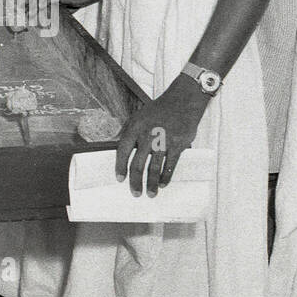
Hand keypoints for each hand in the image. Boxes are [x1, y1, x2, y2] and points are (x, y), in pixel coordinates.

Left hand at [115, 78, 209, 195]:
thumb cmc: (158, 110)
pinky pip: (170, 165)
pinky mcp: (178, 145)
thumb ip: (127, 131)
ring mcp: (163, 141)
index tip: (119, 179)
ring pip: (155, 168)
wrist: (182, 102)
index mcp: (135, 127)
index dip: (120, 166)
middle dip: (135, 181)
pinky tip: (163, 184)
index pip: (123, 150)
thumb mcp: (138, 116)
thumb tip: (114, 145)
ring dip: (152, 183)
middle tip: (135, 193)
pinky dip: (166, 177)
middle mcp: (147, 135)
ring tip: (150, 194)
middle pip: (138, 163)